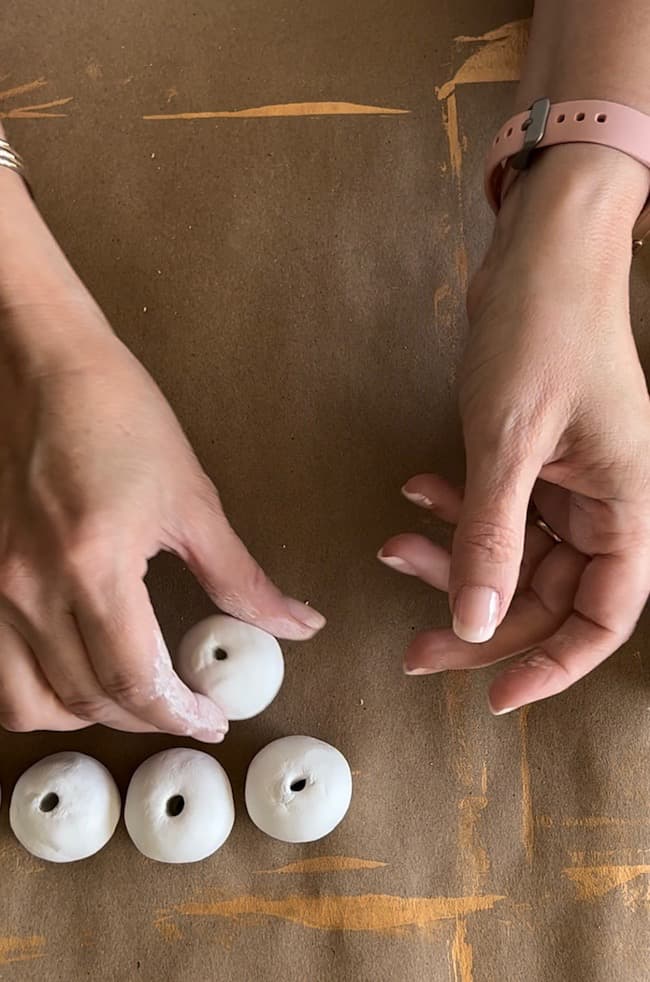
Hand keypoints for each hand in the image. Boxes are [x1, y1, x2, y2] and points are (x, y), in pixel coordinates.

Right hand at [0, 177, 323, 736]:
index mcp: (93, 563)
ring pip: (28, 702)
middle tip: (186, 709)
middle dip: (147, 718)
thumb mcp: (193, 500)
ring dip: (85, 717)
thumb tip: (294, 624)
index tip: (211, 718)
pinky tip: (69, 678)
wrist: (47, 368)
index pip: (134, 680)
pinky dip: (34, 694)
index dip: (179, 714)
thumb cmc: (119, 416)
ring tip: (130, 702)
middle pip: (87, 698)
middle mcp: (30, 585)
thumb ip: (242, 578)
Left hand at [379, 145, 649, 713]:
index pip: (603, 616)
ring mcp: (567, 482)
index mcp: (625, 506)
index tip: (496, 694)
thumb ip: (492, 538)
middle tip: (413, 646)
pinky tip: (416, 495)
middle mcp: (602, 503)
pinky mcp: (532, 458)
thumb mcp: (510, 441)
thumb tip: (475, 624)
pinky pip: (494, 510)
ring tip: (392, 548)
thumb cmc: (545, 328)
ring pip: (510, 556)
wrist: (540, 249)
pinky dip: (453, 512)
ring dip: (451, 559)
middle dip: (476, 619)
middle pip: (545, 597)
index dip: (554, 664)